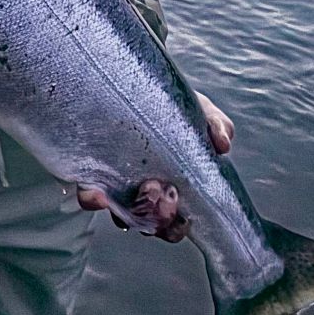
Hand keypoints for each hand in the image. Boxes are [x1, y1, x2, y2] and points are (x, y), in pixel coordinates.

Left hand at [74, 91, 233, 241]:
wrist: (135, 88)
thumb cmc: (174, 111)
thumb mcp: (200, 115)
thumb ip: (215, 127)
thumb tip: (223, 144)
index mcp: (172, 190)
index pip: (174, 224)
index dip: (175, 226)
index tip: (178, 204)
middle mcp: (144, 195)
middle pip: (150, 226)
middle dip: (157, 219)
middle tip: (160, 191)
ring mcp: (118, 187)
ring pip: (122, 217)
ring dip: (127, 213)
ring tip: (140, 188)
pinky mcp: (92, 174)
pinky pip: (90, 195)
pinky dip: (93, 199)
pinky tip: (96, 194)